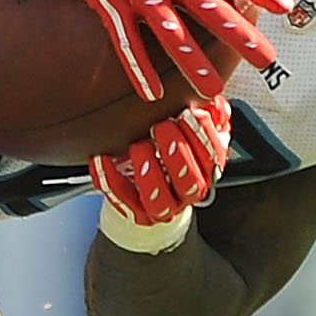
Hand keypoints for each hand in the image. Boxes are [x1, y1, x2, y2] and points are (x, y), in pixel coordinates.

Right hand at [28, 0, 293, 98]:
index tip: (286, 6)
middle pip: (213, 11)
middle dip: (241, 37)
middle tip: (266, 60)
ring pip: (175, 36)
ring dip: (196, 65)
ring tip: (214, 91)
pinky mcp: (114, 8)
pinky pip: (129, 45)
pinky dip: (140, 71)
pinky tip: (153, 95)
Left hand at [92, 96, 230, 228]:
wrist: (149, 187)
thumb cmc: (172, 150)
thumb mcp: (192, 131)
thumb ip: (207, 117)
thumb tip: (213, 103)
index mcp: (206, 170)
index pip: (212, 158)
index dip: (203, 137)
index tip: (189, 113)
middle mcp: (188, 192)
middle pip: (191, 181)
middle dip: (177, 152)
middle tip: (162, 126)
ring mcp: (164, 206)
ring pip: (160, 201)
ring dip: (149, 172)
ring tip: (139, 146)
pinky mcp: (137, 212)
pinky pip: (122, 198)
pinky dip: (110, 178)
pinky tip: (102, 158)